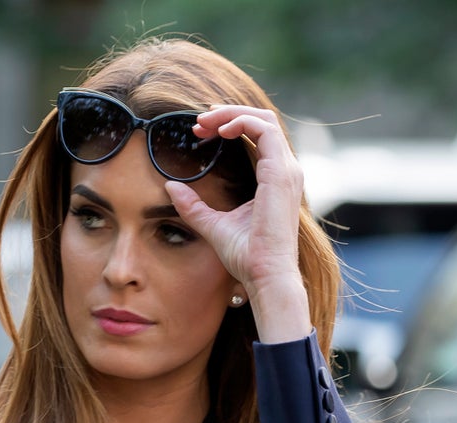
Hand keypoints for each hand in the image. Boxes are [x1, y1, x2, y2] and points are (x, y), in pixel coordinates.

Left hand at [165, 105, 310, 341]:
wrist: (265, 275)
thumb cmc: (246, 256)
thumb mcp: (213, 225)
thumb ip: (193, 206)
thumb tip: (170, 187)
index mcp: (273, 179)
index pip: (257, 137)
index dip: (229, 125)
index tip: (200, 131)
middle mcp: (285, 170)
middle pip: (261, 121)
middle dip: (227, 115)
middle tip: (198, 122)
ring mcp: (286, 170)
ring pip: (263, 120)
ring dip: (231, 114)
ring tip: (203, 122)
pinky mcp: (280, 173)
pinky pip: (264, 130)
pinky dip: (241, 122)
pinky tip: (219, 130)